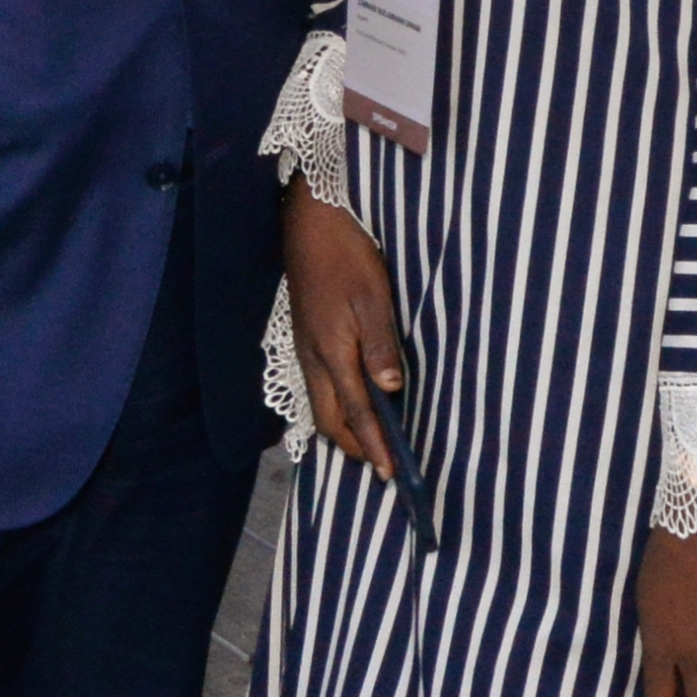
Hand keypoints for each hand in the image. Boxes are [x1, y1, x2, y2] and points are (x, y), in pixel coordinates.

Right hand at [281, 191, 401, 477]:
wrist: (309, 224)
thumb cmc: (346, 257)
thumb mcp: (373, 298)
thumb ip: (380, 346)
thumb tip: (391, 391)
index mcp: (331, 353)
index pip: (356, 413)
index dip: (374, 445)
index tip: (390, 473)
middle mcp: (312, 359)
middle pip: (331, 420)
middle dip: (356, 447)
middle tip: (383, 465)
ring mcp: (305, 349)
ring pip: (321, 406)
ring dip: (345, 430)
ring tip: (370, 443)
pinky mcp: (306, 339)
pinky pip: (318, 388)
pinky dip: (336, 408)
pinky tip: (352, 404)